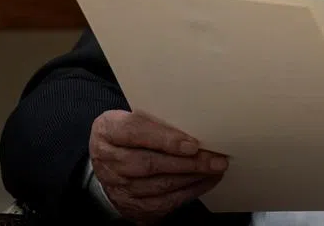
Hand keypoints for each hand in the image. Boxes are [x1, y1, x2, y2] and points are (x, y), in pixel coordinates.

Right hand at [89, 109, 228, 224]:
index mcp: (107, 131)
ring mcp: (118, 188)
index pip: (134, 132)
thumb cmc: (130, 134)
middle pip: (150, 164)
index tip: (193, 144)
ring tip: (216, 169)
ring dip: (192, 178)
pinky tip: (206, 181)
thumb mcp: (133, 116)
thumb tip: (196, 122)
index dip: (165, 139)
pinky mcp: (131, 207)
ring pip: (159, 186)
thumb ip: (156, 118)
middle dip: (188, 163)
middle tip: (216, 159)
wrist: (108, 164)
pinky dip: (189, 192)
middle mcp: (108, 162)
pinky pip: (164, 203)